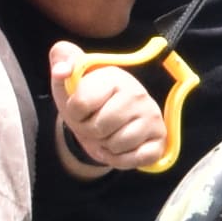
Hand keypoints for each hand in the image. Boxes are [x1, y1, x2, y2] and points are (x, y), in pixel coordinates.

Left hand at [48, 40, 170, 178]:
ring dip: (105, 146)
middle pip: (99, 128)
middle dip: (90, 132)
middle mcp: (138, 93)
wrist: (107, 118)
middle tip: (94, 124)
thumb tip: (61, 71)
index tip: (80, 109)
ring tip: (108, 133)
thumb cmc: (87, 98)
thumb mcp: (70, 79)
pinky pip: (135, 160)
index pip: (80, 105)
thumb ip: (61, 60)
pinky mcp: (160, 139)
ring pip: (116, 145)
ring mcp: (152, 116)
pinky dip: (121, 160)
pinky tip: (120, 147)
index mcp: (114, 76)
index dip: (73, 113)